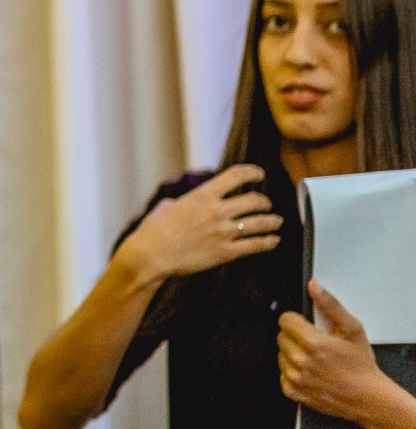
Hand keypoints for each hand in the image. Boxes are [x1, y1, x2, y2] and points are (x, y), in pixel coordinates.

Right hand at [113, 164, 280, 287]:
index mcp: (203, 196)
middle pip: (254, 200)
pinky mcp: (226, 253)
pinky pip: (255, 245)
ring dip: (272, 221)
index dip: (252, 172)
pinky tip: (274, 241)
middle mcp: (217, 211)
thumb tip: (179, 205)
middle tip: (266, 204)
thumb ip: (180, 203)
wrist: (151, 255)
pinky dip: (269, 242)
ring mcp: (224, 233)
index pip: (236, 177)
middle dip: (264, 201)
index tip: (259, 174)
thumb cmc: (153, 231)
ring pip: (260, 223)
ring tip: (277, 221)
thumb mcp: (166, 207)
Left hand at [280, 281, 393, 421]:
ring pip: (280, 355)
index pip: (285, 319)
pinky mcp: (294, 392)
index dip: (297, 320)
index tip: (307, 326)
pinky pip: (282, 374)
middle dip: (295, 337)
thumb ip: (331, 305)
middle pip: (281, 336)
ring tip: (314, 359)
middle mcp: (301, 361)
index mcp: (313, 343)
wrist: (368, 398)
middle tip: (315, 344)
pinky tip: (310, 372)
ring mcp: (296, 378)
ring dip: (293, 354)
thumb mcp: (353, 330)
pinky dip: (292, 372)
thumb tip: (314, 287)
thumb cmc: (361, 366)